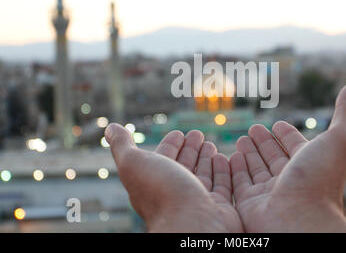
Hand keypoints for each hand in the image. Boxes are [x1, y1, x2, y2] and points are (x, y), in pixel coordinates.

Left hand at [105, 125, 242, 231]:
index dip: (170, 145)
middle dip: (190, 149)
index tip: (178, 133)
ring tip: (211, 144)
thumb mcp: (133, 164)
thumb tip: (111, 128)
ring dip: (207, 158)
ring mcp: (199, 202)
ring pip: (204, 175)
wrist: (192, 226)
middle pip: (184, 166)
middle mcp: (176, 195)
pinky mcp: (220, 208)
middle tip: (198, 134)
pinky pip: (224, 185)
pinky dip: (224, 171)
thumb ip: (122, 145)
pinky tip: (226, 159)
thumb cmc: (161, 194)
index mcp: (155, 184)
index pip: (163, 160)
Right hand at [229, 78, 345, 231]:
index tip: (278, 124)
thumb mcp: (339, 138)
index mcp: (309, 164)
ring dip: (247, 153)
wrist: (301, 220)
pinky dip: (233, 170)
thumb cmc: (321, 179)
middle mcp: (289, 178)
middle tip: (253, 128)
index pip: (295, 144)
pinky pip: (238, 183)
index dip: (286, 134)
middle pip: (273, 156)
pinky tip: (229, 156)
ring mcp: (269, 192)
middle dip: (263, 141)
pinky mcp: (249, 204)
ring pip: (255, 168)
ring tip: (240, 139)